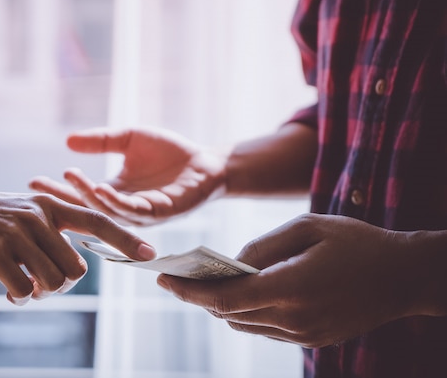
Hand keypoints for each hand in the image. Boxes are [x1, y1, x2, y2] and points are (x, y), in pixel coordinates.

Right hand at [0, 192, 155, 302]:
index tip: (149, 253)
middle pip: (76, 268)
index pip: (97, 220)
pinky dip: (19, 298)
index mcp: (48, 204)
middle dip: (64, 284)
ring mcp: (16, 234)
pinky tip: (8, 293)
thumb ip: (49, 232)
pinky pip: (23, 290)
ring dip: (41, 293)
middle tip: (41, 284)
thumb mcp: (20, 211)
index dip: (124, 238)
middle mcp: (37, 216)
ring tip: (23, 287)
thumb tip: (74, 271)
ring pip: (53, 282)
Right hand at [29, 127, 227, 225]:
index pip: (80, 193)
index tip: (33, 179)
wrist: (207, 162)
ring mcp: (141, 212)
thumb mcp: (128, 138)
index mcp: (115, 192)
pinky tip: (101, 188)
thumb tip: (68, 141)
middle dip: (63, 197)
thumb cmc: (169, 152)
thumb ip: (101, 141)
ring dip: (88, 197)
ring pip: (108, 211)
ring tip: (70, 179)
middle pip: (87, 207)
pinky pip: (134, 210)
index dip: (58, 187)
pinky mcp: (161, 213)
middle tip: (39, 186)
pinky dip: (116, 201)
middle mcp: (123, 206)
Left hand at [157, 214, 418, 347]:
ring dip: (220, 306)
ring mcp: (303, 334)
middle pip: (228, 314)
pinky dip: (244, 313)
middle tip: (177, 278)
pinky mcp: (311, 339)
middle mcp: (293, 319)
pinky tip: (239, 295)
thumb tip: (230, 264)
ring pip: (243, 325)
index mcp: (290, 289)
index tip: (162, 279)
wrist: (404, 276)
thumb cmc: (356, 242)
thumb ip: (262, 247)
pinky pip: (264, 330)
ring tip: (202, 285)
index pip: (223, 298)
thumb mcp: (306, 227)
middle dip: (198, 297)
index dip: (188, 290)